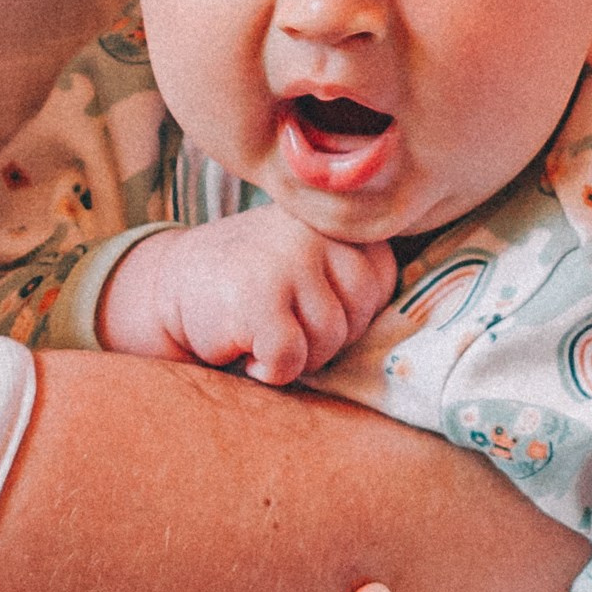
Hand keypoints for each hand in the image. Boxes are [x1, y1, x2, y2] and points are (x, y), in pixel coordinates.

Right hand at [98, 204, 397, 384]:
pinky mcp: (259, 299)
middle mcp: (312, 231)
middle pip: (359, 314)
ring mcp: (287, 260)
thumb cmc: (251, 283)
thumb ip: (353, 271)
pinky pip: (291, 359)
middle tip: (283, 324)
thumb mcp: (308, 259)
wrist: (168, 285)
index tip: (308, 304)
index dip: (349, 311)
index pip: (380, 281)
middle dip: (326, 338)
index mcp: (331, 219)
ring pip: (328, 340)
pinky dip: (269, 371)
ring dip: (297, 355)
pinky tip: (246, 349)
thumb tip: (423, 334)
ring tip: (263, 332)